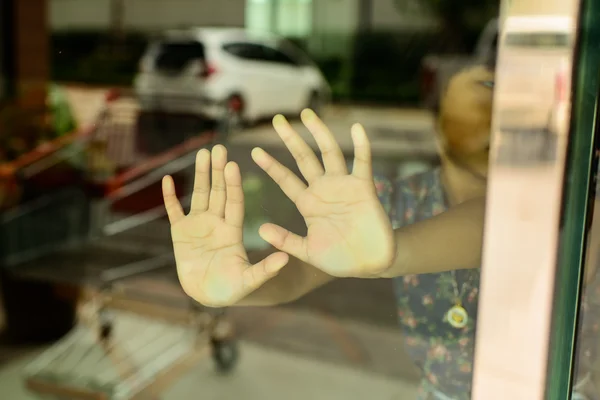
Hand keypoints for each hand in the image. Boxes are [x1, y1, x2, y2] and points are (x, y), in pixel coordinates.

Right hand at [162, 145, 288, 306]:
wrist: (208, 296)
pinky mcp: (180, 233)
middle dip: (218, 171)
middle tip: (219, 149)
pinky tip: (168, 179)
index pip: (234, 202)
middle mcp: (217, 223)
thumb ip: (265, 270)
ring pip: (199, 195)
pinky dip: (169, 197)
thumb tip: (286, 259)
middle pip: (218, 192)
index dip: (233, 184)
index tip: (233, 165)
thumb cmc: (231, 290)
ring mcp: (198, 226)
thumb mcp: (249, 280)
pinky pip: (174, 211)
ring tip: (202, 153)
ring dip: (200, 175)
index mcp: (233, 230)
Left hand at [251, 109, 394, 277]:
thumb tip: (260, 229)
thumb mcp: (307, 251)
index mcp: (308, 204)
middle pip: (304, 158)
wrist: (370, 264)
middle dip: (290, 139)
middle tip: (276, 119)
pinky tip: (357, 128)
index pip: (285, 180)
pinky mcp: (364, 188)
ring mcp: (343, 186)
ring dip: (319, 133)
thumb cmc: (339, 259)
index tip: (254, 151)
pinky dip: (361, 145)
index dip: (271, 166)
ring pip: (329, 153)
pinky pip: (362, 162)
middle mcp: (323, 189)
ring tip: (307, 114)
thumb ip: (286, 240)